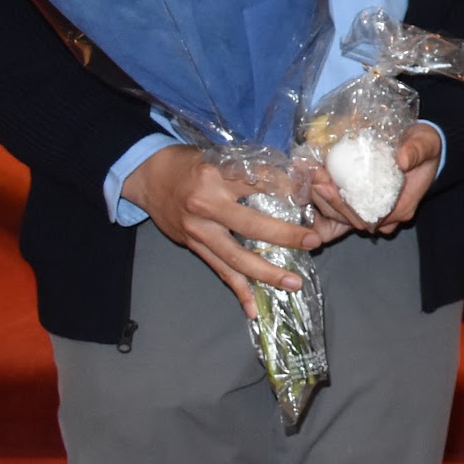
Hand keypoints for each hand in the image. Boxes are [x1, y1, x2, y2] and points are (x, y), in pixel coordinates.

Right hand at [122, 146, 320, 313]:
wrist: (149, 177)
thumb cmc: (190, 162)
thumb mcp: (220, 155)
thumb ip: (250, 169)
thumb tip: (295, 176)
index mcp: (217, 176)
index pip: (260, 183)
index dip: (289, 190)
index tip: (314, 197)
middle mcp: (207, 205)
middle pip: (251, 225)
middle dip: (285, 236)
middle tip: (313, 242)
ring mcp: (198, 230)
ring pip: (236, 257)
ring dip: (267, 273)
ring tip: (293, 283)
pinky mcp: (193, 247)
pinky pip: (219, 271)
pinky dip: (238, 290)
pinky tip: (253, 309)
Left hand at [306, 124, 443, 233]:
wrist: (425, 146)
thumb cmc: (426, 146)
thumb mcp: (426, 143)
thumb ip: (416, 150)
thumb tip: (403, 158)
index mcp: (402, 207)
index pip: (369, 218)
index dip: (344, 206)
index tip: (328, 185)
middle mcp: (388, 215)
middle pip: (352, 220)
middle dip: (329, 202)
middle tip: (316, 178)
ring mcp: (375, 211)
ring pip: (343, 218)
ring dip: (324, 201)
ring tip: (313, 177)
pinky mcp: (364, 203)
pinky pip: (342, 210)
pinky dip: (326, 199)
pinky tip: (315, 181)